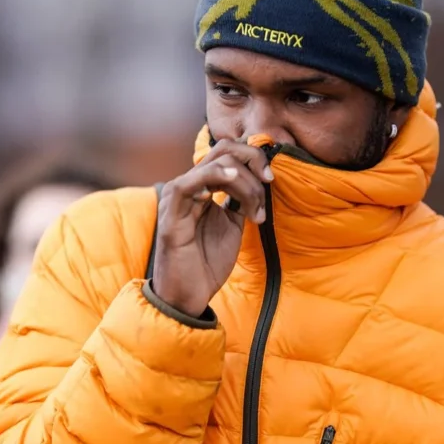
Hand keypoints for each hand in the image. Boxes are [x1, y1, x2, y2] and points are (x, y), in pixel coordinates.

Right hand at [152, 139, 273, 316]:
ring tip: (254, 212)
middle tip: (268, 183)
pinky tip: (232, 182)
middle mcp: (189, 186)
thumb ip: (241, 201)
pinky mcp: (172, 212)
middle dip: (253, 162)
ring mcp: (178, 197)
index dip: (253, 158)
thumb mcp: (233, 225)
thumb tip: (259, 180)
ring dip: (245, 184)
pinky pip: (189, 183)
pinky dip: (214, 177)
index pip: (227, 153)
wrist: (189, 294)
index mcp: (202, 187)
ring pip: (216, 164)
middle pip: (223, 150)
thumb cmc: (207, 262)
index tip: (270, 179)